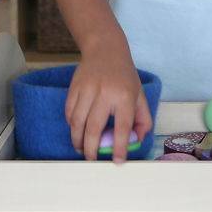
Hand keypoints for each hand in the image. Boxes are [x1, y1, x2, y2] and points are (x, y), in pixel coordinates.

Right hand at [65, 38, 151, 162]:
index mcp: (125, 96)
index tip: (117, 162)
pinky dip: (71, 125)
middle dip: (90, 149)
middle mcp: (105, 94)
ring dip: (77, 140)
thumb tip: (139, 140)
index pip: (123, 127)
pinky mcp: (74, 87)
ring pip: (77, 123)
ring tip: (81, 148)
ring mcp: (87, 90)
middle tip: (91, 159)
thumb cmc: (125, 75)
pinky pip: (69, 112)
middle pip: (93, 128)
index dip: (120, 147)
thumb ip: (142, 118)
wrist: (105, 49)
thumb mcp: (139, 93)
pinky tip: (76, 130)